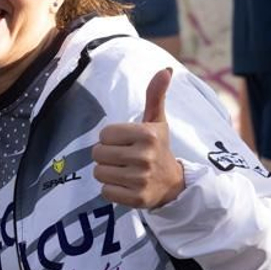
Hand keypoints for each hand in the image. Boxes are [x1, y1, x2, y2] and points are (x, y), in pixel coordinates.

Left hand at [93, 68, 184, 208]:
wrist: (172, 184)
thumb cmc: (158, 147)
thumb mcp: (157, 121)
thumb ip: (155, 95)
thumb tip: (165, 70)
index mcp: (147, 134)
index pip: (104, 134)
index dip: (111, 138)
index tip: (126, 142)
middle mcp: (144, 157)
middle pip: (98, 153)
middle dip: (106, 155)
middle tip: (123, 158)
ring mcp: (140, 180)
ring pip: (99, 172)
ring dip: (107, 172)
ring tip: (124, 171)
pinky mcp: (136, 199)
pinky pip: (105, 191)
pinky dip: (111, 189)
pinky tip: (126, 185)